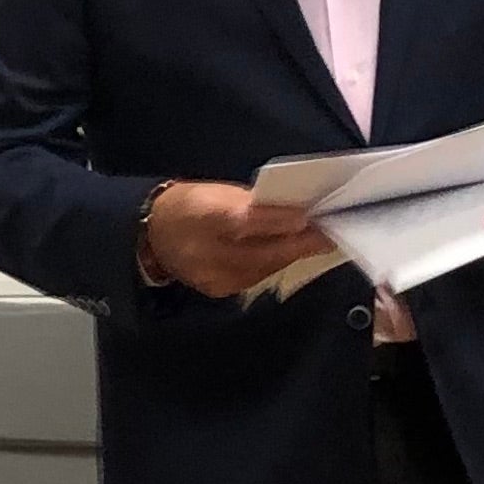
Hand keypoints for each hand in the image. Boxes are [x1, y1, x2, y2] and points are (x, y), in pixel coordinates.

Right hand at [145, 181, 335, 298]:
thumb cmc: (188, 206)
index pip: (242, 220)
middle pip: (262, 251)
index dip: (276, 221)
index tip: (307, 217)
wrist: (152, 237)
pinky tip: (287, 253)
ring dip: (292, 253)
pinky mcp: (221, 291)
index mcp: (201, 215)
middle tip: (330, 233)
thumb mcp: (213, 192)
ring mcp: (214, 276)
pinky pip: (258, 276)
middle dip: (300, 243)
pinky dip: (275, 262)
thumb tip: (292, 211)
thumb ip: (252, 203)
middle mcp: (206, 251)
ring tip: (316, 240)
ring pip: (266, 266)